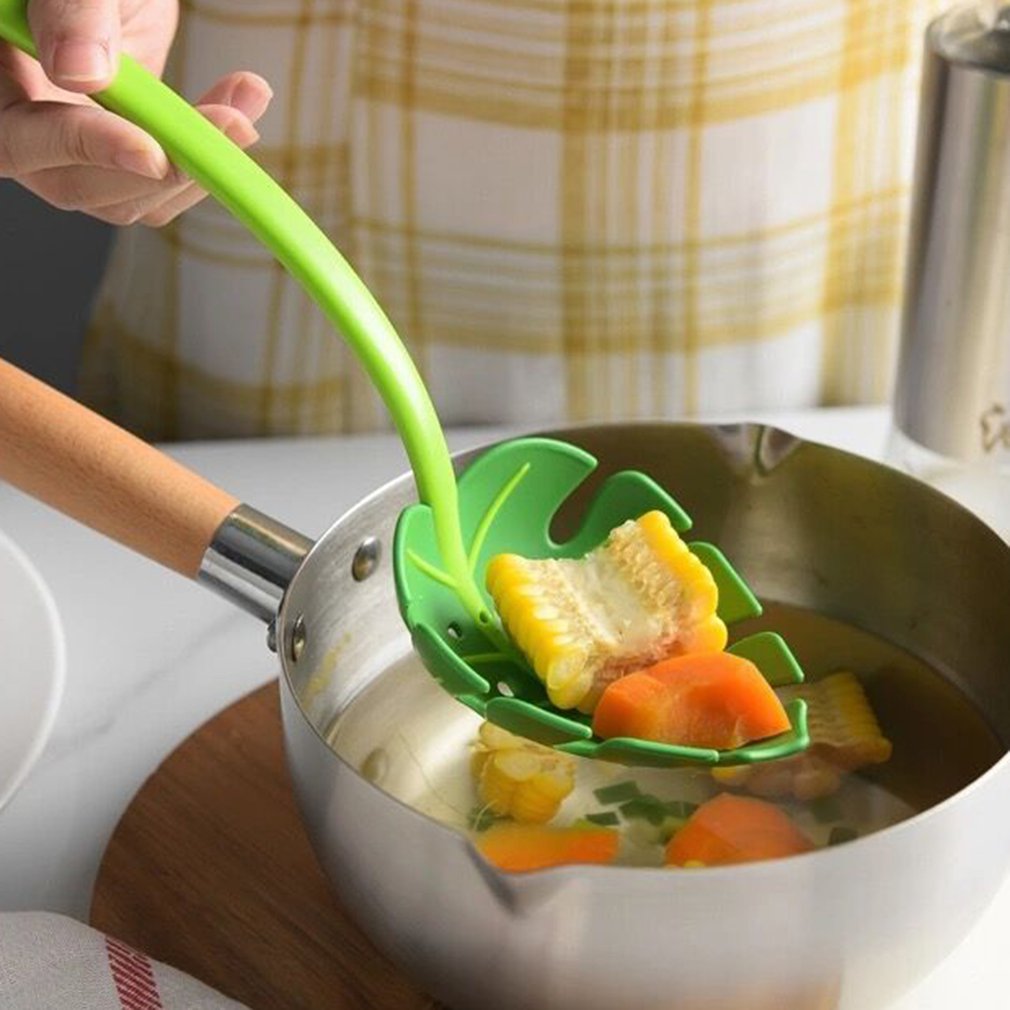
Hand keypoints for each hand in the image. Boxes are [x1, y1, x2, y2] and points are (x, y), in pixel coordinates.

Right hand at [0, 0, 272, 225]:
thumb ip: (70, 11)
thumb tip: (80, 72)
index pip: (22, 142)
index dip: (89, 148)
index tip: (151, 152)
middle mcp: (23, 131)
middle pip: (81, 187)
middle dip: (163, 169)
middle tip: (229, 126)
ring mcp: (74, 152)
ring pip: (132, 198)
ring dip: (198, 164)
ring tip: (245, 105)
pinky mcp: (122, 157)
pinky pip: (164, 183)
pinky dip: (207, 154)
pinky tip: (241, 109)